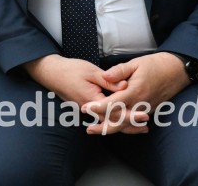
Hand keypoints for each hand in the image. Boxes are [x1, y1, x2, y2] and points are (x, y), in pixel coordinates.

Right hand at [24, 54, 148, 134]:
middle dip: (130, 125)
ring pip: (107, 121)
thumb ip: (109, 80)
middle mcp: (90, 109)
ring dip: (123, 125)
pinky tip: (123, 119)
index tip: (143, 114)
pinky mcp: (86, 108)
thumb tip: (125, 86)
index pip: (114, 111)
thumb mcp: (91, 71)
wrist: (51, 73)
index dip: (130, 114)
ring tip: (139, 128)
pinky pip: (102, 117)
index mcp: (92, 100)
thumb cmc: (70, 69)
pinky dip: (114, 120)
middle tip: (146, 127)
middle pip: (112, 121)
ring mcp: (87, 110)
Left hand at [82, 52, 190, 134]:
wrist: (177, 71)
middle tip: (89, 129)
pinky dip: (124, 126)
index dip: (98, 107)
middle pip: (120, 120)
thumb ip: (119, 71)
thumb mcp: (135, 63)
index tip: (86, 108)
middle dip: (104, 126)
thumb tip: (105, 76)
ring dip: (112, 129)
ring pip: (128, 124)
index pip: (113, 103)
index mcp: (135, 91)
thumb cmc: (155, 65)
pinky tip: (114, 127)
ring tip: (97, 130)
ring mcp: (147, 109)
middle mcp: (141, 103)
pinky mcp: (150, 110)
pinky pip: (135, 122)